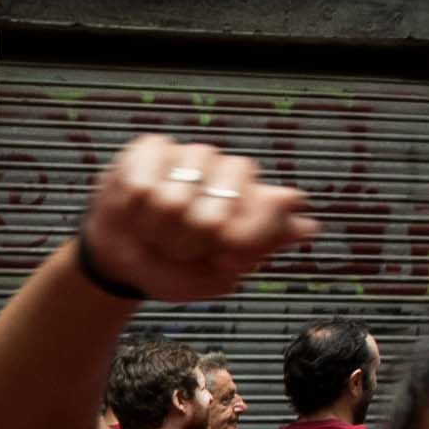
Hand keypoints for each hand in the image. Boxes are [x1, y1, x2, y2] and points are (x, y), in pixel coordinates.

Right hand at [78, 136, 319, 305]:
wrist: (119, 260)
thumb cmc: (170, 267)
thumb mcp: (213, 278)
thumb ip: (258, 253)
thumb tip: (309, 227)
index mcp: (256, 200)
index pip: (281, 203)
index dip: (252, 234)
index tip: (226, 256)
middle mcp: (230, 172)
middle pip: (220, 210)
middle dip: (192, 243)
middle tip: (179, 250)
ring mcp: (192, 157)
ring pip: (175, 201)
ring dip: (157, 230)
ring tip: (152, 234)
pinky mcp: (152, 150)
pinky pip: (144, 187)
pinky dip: (133, 212)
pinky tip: (134, 213)